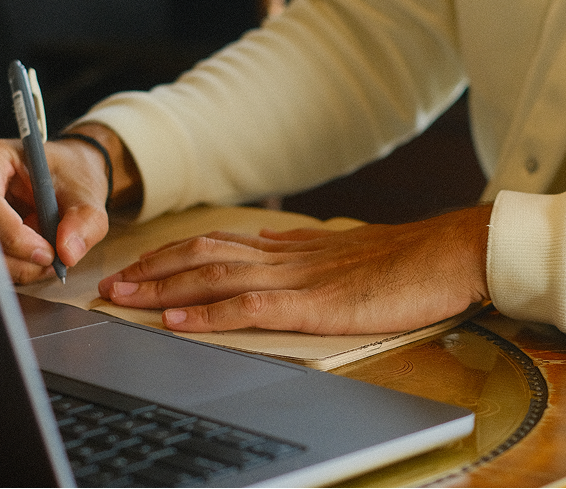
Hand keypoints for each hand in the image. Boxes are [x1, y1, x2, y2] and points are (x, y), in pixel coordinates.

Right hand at [0, 134, 111, 282]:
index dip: (14, 236)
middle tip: (51, 262)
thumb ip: (84, 219)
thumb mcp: (85, 191)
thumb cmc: (70, 173)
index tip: (47, 253)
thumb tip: (67, 254)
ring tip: (49, 256)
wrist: (65, 175)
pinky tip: (37, 257)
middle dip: (19, 258)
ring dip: (19, 266)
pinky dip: (16, 267)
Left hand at [97, 205, 492, 334]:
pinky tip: (178, 322)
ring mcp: (297, 278)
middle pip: (201, 254)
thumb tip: (266, 246)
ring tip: (126, 299)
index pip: (216, 244)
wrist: (453, 252)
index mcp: (290, 248)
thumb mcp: (344, 252)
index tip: (138, 265)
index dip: (171, 254)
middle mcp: (284, 257)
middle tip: (112, 284)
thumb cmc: (408, 260)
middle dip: (151, 269)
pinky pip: (248, 307)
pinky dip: (207, 315)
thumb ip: (302, 253)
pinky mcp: (315, 304)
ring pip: (214, 276)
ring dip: (164, 289)